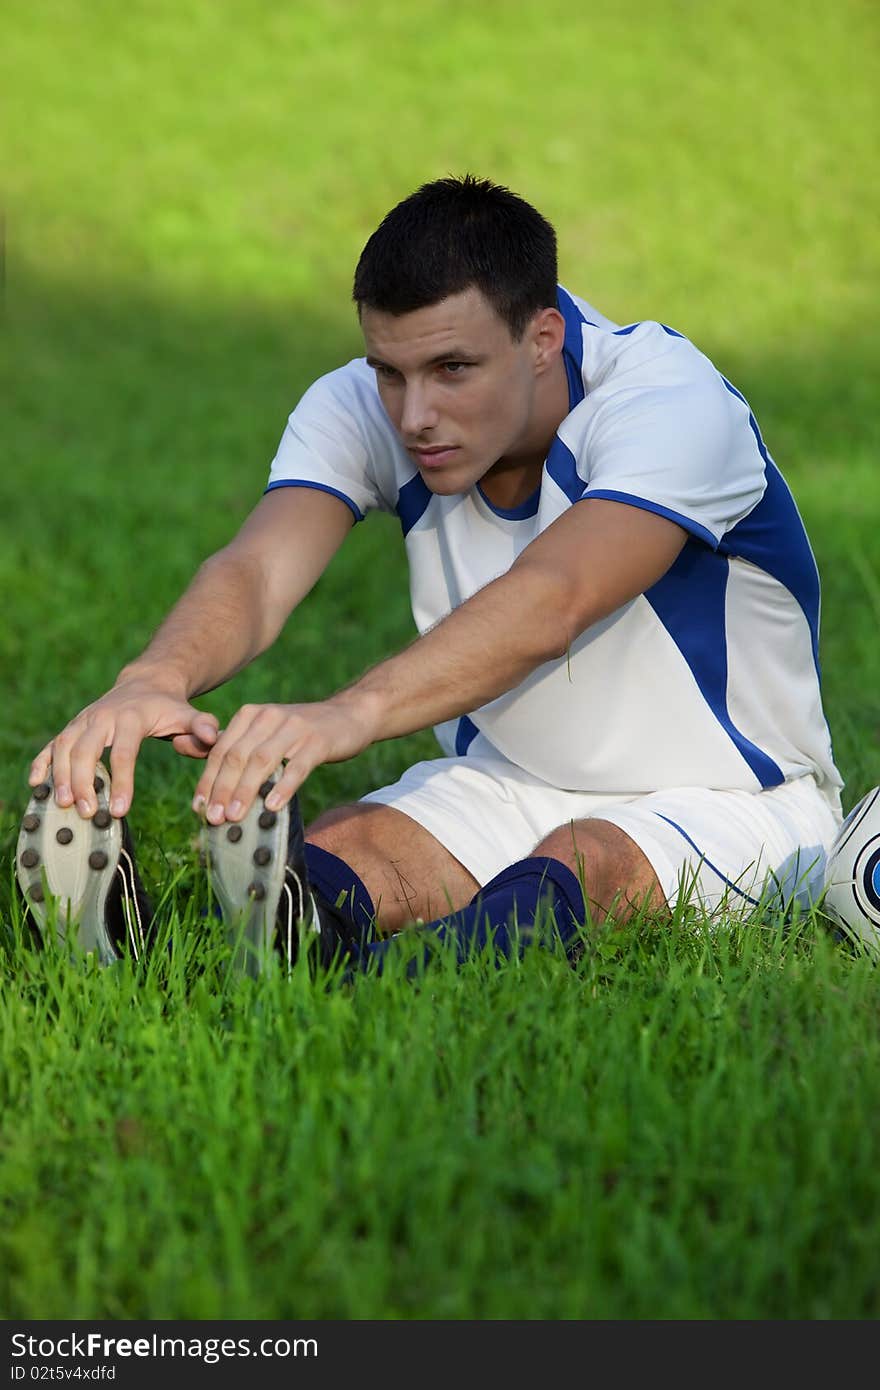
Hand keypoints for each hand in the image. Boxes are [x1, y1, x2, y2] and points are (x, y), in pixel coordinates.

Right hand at [30, 678, 220, 817]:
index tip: (120, 810)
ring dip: (60, 776)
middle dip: (84, 782)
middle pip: (86, 750)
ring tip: (62, 805)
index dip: (121, 781)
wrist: (146, 683)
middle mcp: (102, 717)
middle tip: (86, 812)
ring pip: (64, 747)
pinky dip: (42, 762)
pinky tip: (36, 784)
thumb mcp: (189, 715)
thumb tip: (215, 738)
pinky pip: (52, 744)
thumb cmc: (170, 708)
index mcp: (131, 717)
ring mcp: (84, 721)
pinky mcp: (73, 727)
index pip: (124, 752)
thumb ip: (203, 727)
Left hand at [192, 698, 374, 823]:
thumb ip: (238, 748)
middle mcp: (268, 717)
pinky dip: (282, 787)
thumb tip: (206, 779)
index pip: (221, 750)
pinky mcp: (317, 741)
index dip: (208, 780)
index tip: (199, 808)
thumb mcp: (267, 733)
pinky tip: (272, 806)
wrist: (348, 715)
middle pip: (237, 756)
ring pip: (262, 761)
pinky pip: (297, 766)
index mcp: (250, 715)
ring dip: (245, 790)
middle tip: (214, 818)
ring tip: (235, 816)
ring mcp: (294, 728)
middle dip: (222, 789)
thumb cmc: (301, 733)